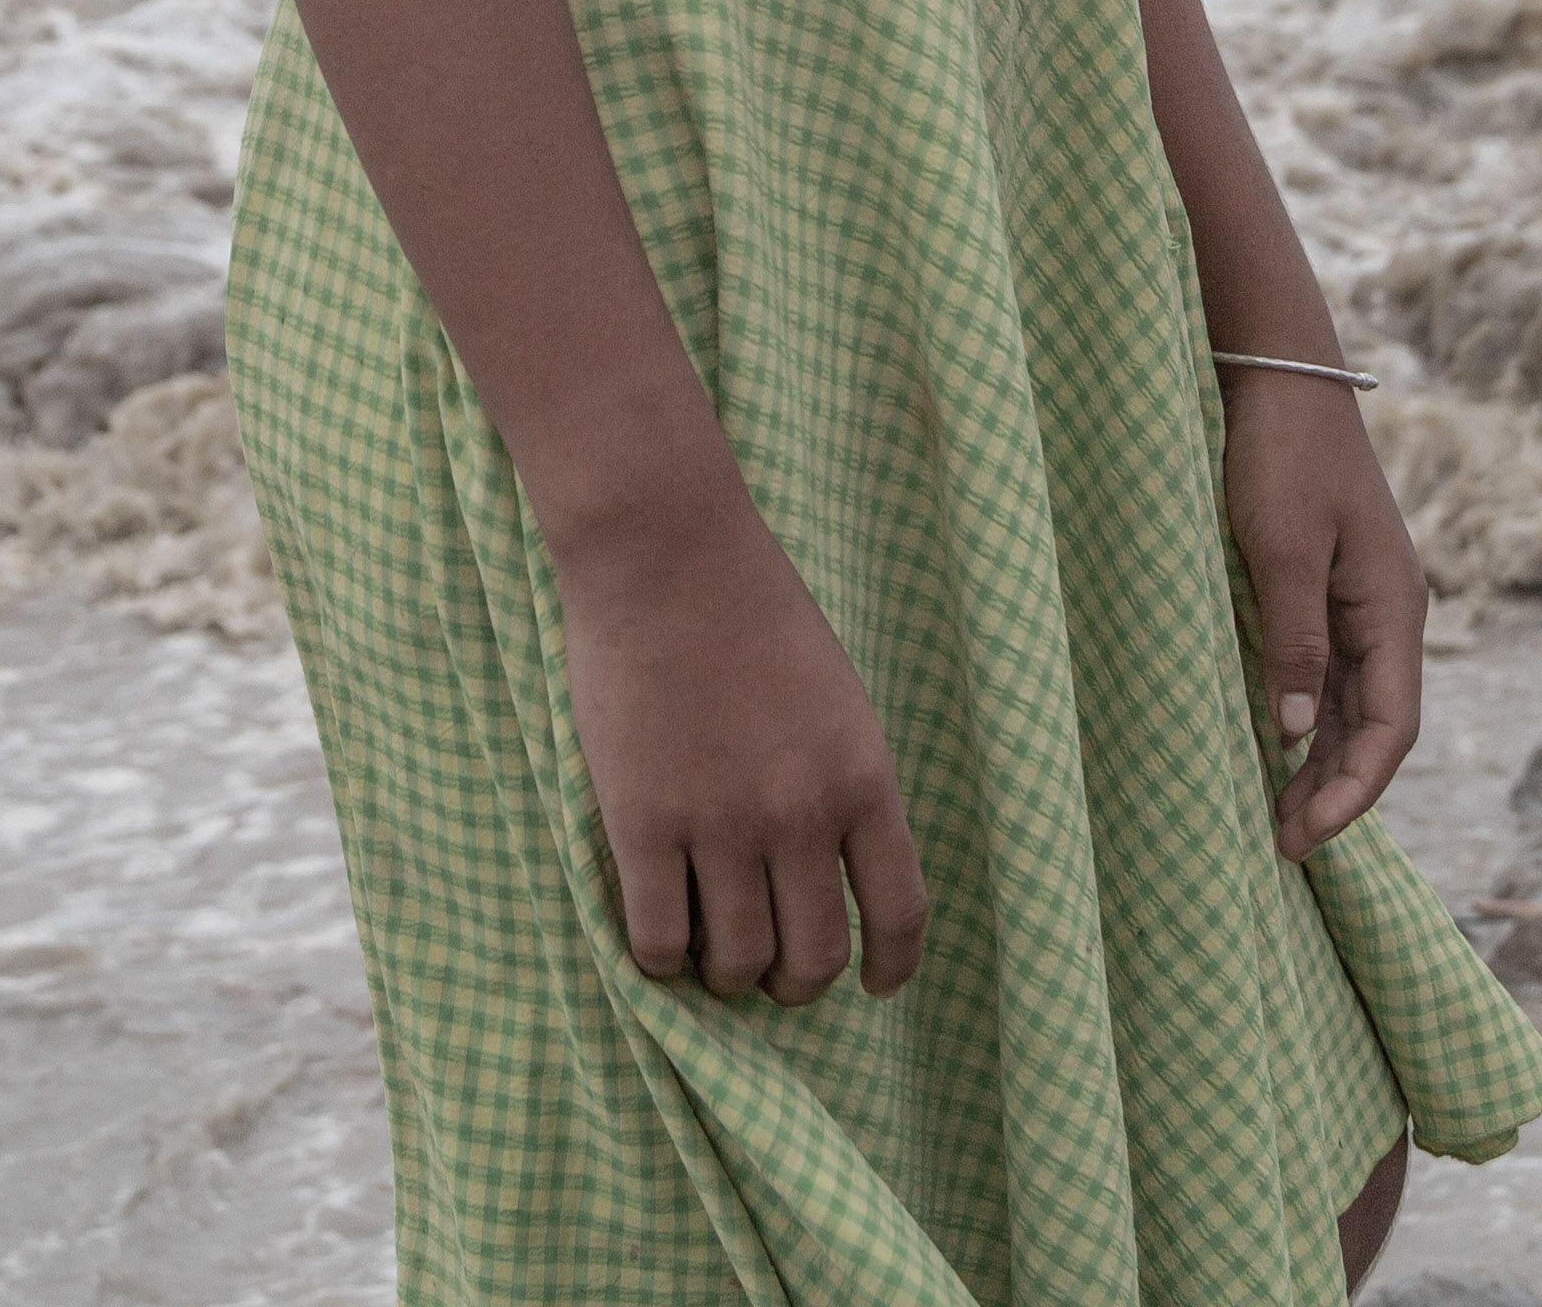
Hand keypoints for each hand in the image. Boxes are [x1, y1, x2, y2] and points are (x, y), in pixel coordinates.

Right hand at [554, 496, 929, 1005]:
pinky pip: (657, 938)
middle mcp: (801, 815)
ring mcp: (720, 822)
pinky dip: (661, 960)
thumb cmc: (753, 609)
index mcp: (863, 780)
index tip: (874, 986)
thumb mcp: (837, 699)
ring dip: (726, 977)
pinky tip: (658, 940)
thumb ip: (843, 783)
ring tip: (710, 960)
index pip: (899, 913)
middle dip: (794, 985)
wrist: (666, 554)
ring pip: (735, 962)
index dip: (890, 966)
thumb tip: (833, 868)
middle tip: (772, 976)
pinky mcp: (642, 820)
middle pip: (814, 955)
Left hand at [1224, 368, 1422, 856]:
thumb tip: (1298, 733)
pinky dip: (1308, 719)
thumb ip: (1294, 642)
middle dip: (1336, 790)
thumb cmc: (1280, 456)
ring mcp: (1360, 600)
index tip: (1308, 835)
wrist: (1279, 375)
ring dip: (1321, 762)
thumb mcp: (1282, 549)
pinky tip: (1275, 746)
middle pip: (1377, 726)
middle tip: (1283, 845)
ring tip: (1277, 815)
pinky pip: (1329, 672)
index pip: (1392, 727)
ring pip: (1353, 705)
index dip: (1354, 789)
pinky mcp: (1328, 586)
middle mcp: (1388, 612)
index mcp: (1394, 606)